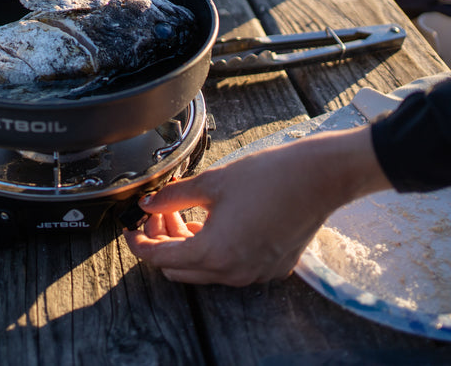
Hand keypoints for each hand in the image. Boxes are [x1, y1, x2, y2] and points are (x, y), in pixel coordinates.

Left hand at [124, 124, 390, 285]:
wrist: (319, 178)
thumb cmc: (268, 176)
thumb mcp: (210, 182)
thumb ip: (172, 197)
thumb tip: (148, 204)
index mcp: (214, 253)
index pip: (161, 259)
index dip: (139, 243)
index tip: (131, 229)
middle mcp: (234, 272)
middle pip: (180, 269)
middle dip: (162, 242)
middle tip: (159, 213)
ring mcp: (254, 274)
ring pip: (205, 270)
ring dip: (187, 245)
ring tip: (182, 212)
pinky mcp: (271, 268)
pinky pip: (231, 266)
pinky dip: (214, 248)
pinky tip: (211, 220)